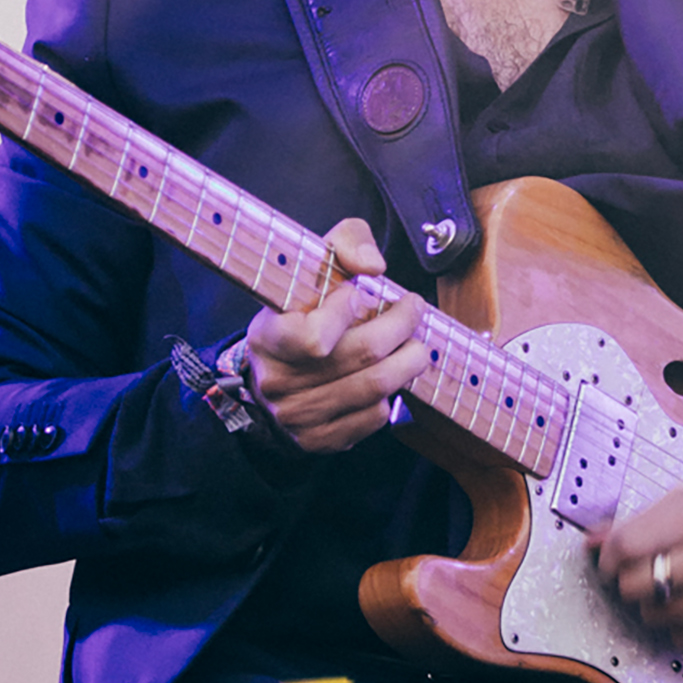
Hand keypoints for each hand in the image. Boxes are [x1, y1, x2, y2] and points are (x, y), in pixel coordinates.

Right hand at [243, 220, 428, 453]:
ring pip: (375, 390)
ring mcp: (297, 416)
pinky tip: (386, 376)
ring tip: (413, 343)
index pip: (316, 337)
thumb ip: (346, 242)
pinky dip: (390, 395)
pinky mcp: (319, 440)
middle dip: (402, 329)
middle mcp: (278, 382)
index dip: (348, 311)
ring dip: (408, 362)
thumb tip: (374, 266)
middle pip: (362, 358)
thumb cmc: (302, 310)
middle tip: (414, 312)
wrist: (272, 371)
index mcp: (268, 337)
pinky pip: (373, 418)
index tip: (360, 293)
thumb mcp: (313, 262)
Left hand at [592, 479, 682, 650]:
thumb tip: (593, 542)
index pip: (628, 545)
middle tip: (639, 581)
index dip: (607, 559)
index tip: (608, 565)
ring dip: (653, 609)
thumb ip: (645, 518)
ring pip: (659, 617)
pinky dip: (681, 630)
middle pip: (638, 585)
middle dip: (629, 586)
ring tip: (669, 594)